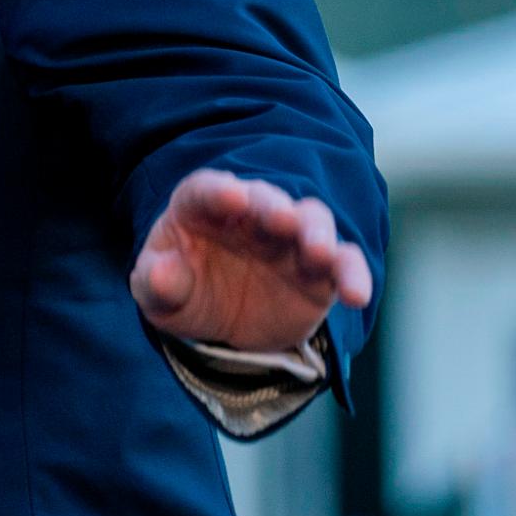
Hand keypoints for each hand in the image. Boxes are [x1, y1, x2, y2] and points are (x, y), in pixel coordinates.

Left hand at [129, 167, 373, 352]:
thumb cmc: (182, 292)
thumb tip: (162, 272)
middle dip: (276, 207)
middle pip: (267, 199)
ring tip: (319, 251)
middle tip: (283, 219)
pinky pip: (343, 263)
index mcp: (202, 207)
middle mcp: (251, 213)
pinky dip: (353, 273)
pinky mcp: (320, 269)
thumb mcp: (159, 294)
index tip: (232, 194)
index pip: (206, 190)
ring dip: (317, 231)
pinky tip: (357, 294)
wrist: (220, 325)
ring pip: (311, 220)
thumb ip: (157, 282)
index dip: (218, 190)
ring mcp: (289, 237)